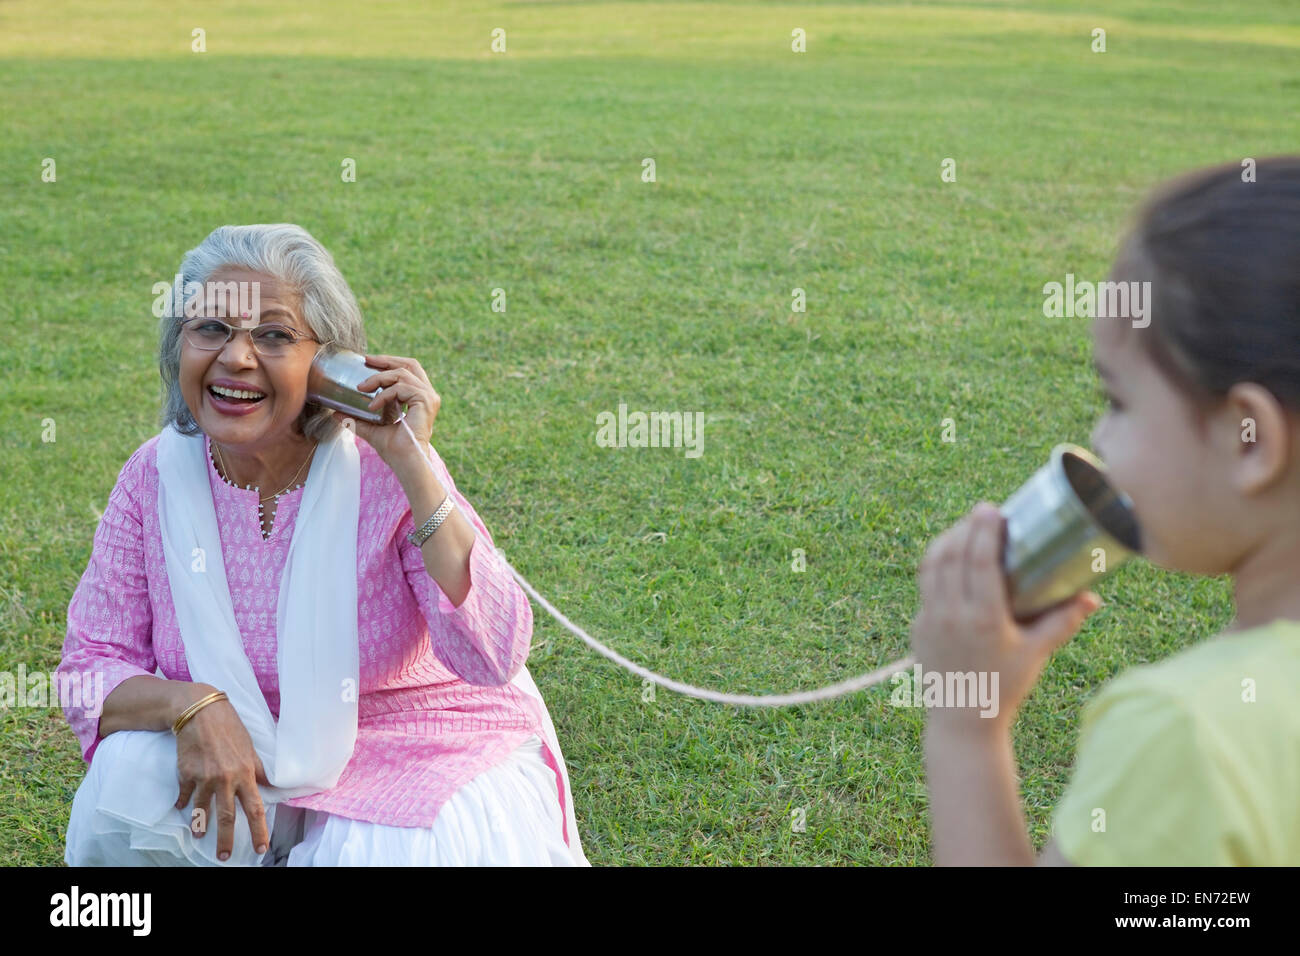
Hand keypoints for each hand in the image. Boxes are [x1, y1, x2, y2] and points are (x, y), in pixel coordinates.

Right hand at [173, 688, 270, 860]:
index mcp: (246, 773)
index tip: (261, 848)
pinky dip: (183, 803)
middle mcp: (226, 779)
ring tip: (199, 835)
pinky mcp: (186, 775)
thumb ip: (259, 770)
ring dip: (201, 825)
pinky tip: (182, 807)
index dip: (259, 830)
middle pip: (227, 817)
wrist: (199, 712)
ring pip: (203, 810)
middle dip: (226, 840)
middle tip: (225, 857)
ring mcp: (204, 779)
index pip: (256, 808)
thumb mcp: (250, 748)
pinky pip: (184, 796)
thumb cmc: (229, 729)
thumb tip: (272, 786)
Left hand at [338, 353, 439, 469]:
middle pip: (409, 364)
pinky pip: (401, 388)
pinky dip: (384, 394)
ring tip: (362, 388)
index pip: (407, 370)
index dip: (389, 362)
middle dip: (386, 360)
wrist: (406, 461)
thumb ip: (358, 419)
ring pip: (402, 374)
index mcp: (420, 397)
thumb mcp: (372, 429)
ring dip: (379, 378)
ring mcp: (428, 397)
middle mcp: (427, 394)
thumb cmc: (395, 450)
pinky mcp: (425, 401)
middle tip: (366, 360)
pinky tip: (373, 406)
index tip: (368, 362)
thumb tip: (336, 414)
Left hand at [910, 502, 1102, 731]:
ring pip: (931, 566)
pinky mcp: (918, 626)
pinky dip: (936, 564)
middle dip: (965, 528)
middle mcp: (951, 615)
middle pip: (951, 555)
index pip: (977, 562)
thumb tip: (1093, 597)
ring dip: (947, 541)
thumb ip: (1063, 622)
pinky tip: (950, 557)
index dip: (983, 531)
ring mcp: (929, 620)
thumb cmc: (1005, 687)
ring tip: (966, 528)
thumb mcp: (1037, 654)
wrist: (963, 721)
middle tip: (983, 513)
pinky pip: (924, 585)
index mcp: (982, 619)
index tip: (991, 510)